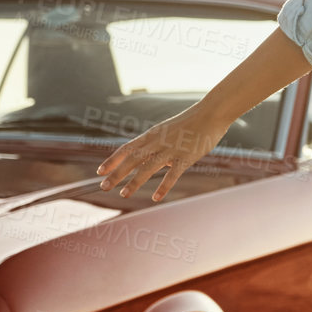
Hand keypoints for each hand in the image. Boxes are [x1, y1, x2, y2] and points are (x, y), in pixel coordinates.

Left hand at [95, 103, 231, 201]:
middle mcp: (158, 142)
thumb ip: (159, 145)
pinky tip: (155, 198)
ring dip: (134, 182)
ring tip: (123, 194)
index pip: (126, 149)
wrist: (211, 113)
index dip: (112, 161)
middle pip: (132, 160)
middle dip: (116, 174)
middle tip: (103, 187)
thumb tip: (153, 160)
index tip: (100, 172)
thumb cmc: (191, 122)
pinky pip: (172, 174)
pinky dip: (163, 187)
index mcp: (152, 135)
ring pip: (148, 167)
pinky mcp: (186, 157)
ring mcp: (171, 149)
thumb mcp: (169, 130)